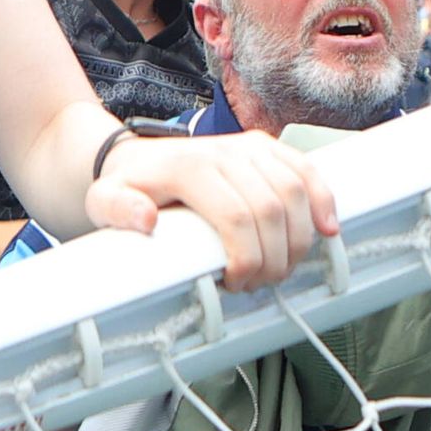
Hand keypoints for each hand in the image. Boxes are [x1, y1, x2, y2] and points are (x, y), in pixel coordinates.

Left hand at [87, 132, 335, 290]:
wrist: (133, 159)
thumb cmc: (124, 187)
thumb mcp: (103, 201)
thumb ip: (116, 210)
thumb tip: (145, 219)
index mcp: (190, 167)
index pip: (236, 216)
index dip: (248, 258)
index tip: (238, 283)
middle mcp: (224, 151)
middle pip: (271, 209)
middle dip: (274, 257)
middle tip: (259, 283)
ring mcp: (248, 147)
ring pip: (295, 191)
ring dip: (299, 238)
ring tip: (282, 268)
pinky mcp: (264, 147)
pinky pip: (305, 169)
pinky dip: (322, 199)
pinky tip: (327, 228)